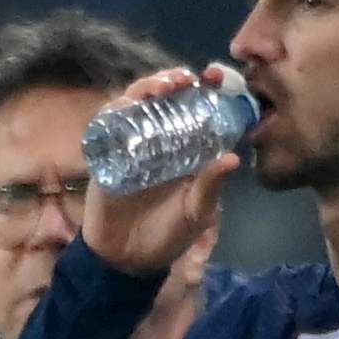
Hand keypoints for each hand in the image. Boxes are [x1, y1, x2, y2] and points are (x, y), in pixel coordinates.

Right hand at [73, 67, 239, 282]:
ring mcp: (131, 144)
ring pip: (136, 104)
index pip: (197, 109)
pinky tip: (126, 107)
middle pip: (165, 98)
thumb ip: (211, 187)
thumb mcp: (197, 214)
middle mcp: (160, 140)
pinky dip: (115, 112)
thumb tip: (232, 158)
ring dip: (147, 89)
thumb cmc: (166, 237)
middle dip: (174, 80)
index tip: (215, 76)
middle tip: (186, 79)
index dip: (206, 90)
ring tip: (162, 89)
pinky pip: (107, 127)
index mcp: (187, 150)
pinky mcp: (105, 155)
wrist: (126, 261)